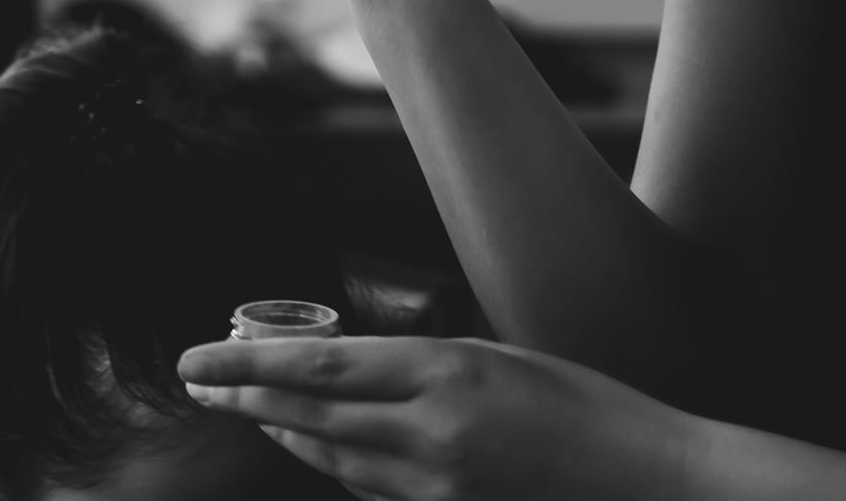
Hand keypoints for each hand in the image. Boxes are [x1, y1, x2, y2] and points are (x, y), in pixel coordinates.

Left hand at [179, 334, 698, 500]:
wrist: (649, 480)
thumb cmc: (580, 404)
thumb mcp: (493, 357)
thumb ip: (417, 364)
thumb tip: (347, 362)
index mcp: (443, 376)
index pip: (317, 368)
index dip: (246, 365)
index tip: (196, 359)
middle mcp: (431, 435)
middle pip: (310, 416)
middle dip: (245, 398)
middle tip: (199, 382)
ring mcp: (440, 487)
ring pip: (332, 458)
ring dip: (284, 432)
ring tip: (248, 409)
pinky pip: (372, 490)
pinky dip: (335, 463)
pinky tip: (315, 445)